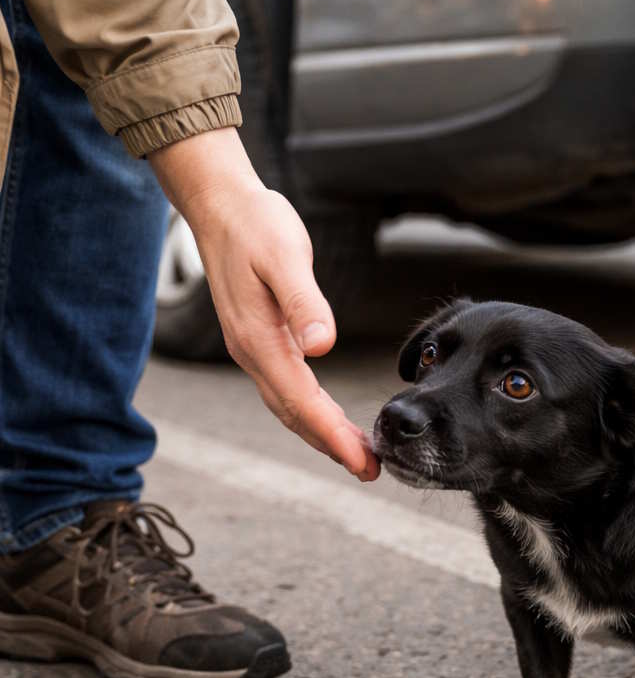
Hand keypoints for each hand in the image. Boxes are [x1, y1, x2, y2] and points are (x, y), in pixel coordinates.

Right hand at [149, 128, 379, 480]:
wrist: (221, 206)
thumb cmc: (255, 225)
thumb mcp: (283, 255)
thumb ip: (303, 302)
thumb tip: (322, 345)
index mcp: (259, 340)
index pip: (301, 401)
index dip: (332, 434)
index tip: (362, 460)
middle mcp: (253, 353)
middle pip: (296, 415)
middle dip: (332, 446)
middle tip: (370, 471)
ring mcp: (255, 350)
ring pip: (291, 407)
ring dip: (323, 435)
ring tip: (358, 457)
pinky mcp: (263, 341)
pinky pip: (290, 390)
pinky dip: (313, 412)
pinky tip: (332, 419)